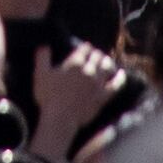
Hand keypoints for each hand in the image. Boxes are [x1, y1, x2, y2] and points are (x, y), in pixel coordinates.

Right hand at [29, 43, 129, 157]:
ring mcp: (98, 83)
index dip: (85, 47)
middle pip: (97, 56)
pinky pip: (116, 85)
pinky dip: (120, 78)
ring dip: (107, 61)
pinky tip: (121, 74)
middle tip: (95, 54)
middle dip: (96, 53)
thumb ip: (42, 57)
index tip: (85, 48)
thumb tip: (44, 45)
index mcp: (75, 63)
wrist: (60, 118)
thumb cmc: (48, 96)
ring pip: (108, 67)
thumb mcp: (40, 74)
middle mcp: (89, 70)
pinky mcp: (103, 96)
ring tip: (106, 61)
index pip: (84, 49)